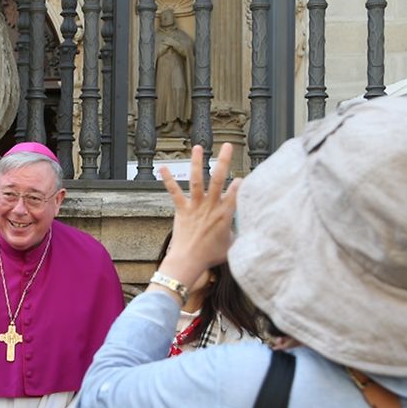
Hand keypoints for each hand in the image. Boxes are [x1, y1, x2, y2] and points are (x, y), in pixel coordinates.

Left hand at [154, 143, 240, 291]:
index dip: (241, 183)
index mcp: (225, 214)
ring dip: (197, 162)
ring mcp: (195, 206)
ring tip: (198, 147)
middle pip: (219, 179)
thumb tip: (242, 230)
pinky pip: (174, 192)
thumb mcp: (231, 245)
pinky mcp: (181, 210)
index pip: (237, 193)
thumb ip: (236, 233)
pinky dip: (168, 180)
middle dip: (224, 160)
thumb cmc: (210, 256)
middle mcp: (211, 206)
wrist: (188, 262)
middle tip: (228, 146)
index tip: (244, 177)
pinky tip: (162, 167)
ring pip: (197, 180)